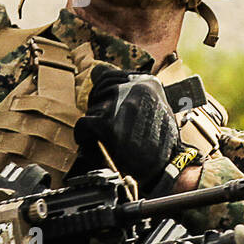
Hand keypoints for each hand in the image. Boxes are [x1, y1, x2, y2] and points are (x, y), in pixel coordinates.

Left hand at [74, 64, 180, 190]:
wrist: (160, 173)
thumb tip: (98, 71)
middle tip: (106, 126)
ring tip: (108, 139)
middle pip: (100, 90)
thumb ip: (135, 94)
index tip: (106, 104)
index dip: (105, 93)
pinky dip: (84, 136)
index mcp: (149, 83)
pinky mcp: (107, 125)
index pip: (111, 75)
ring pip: (93, 107)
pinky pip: (83, 124)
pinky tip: (95, 144)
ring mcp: (121, 106)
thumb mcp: (157, 112)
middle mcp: (136, 90)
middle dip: (99, 107)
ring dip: (95, 122)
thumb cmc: (160, 146)